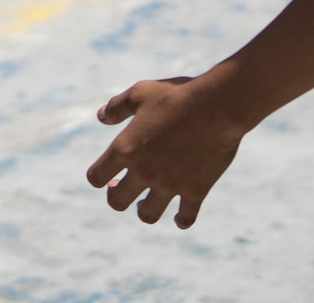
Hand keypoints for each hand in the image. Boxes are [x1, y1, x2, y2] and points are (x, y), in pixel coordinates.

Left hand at [84, 75, 247, 229]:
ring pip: (148, 215)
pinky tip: (178, 217)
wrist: (217, 106)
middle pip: (117, 202)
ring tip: (145, 205)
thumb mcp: (140, 92)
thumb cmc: (177, 96)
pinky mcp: (196, 190)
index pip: (96, 176)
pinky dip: (180, 220)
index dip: (97, 176)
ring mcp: (171, 184)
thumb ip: (117, 106)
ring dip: (144, 211)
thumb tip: (101, 117)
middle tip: (122, 188)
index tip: (106, 173)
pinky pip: (185, 218)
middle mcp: (144, 171)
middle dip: (116, 197)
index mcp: (126, 148)